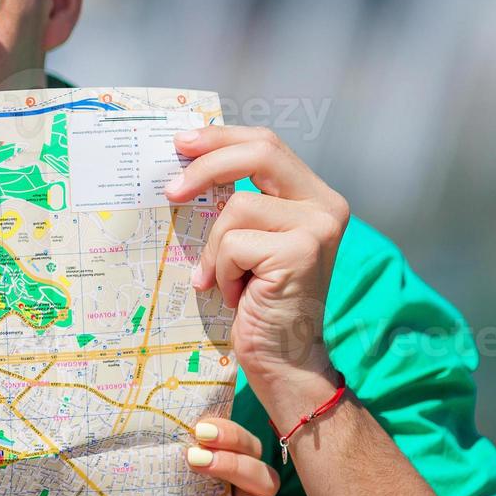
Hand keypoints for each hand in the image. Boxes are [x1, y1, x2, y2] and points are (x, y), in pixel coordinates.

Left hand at [168, 126, 349, 403]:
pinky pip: (234, 243)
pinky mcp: (301, 252)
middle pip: (261, 153)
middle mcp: (325, 204)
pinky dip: (223, 270)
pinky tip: (237, 294)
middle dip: (208, 165)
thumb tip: (185, 161)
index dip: (222, 137)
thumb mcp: (247, 240)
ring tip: (225, 279)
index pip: (267, 144)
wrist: (282, 357)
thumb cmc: (258, 299)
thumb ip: (237, 201)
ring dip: (216, 248)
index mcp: (313, 195)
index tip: (181, 142)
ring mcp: (317, 227)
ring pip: (238, 207)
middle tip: (170, 189)